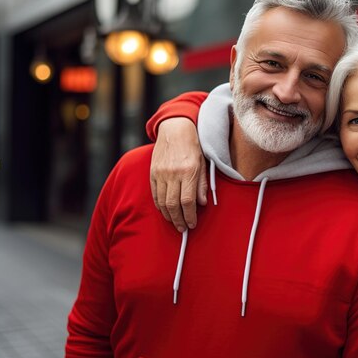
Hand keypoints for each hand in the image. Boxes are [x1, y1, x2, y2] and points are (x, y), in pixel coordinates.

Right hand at [150, 117, 207, 231]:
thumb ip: (203, 184)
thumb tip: (201, 203)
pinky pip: (155, 194)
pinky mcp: (153, 173)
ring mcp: (161, 173)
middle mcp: (173, 173)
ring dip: (169, 216)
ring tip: (175, 223)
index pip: (188, 201)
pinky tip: (165, 212)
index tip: (192, 224)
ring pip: (163, 202)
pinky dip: (159, 206)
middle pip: (174, 204)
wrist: (175, 129)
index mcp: (189, 171)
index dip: (190, 216)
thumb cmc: (194, 146)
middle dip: (179, 220)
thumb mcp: (204, 163)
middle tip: (183, 229)